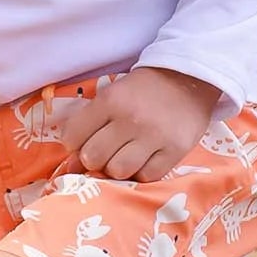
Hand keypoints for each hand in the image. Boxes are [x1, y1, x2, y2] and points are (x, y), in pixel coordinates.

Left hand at [61, 67, 222, 182]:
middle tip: (103, 152)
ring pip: (118, 171)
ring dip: (116, 169)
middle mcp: (130, 119)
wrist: (188, 80)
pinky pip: (147, 177)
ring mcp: (154, 136)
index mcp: (109, 101)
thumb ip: (88, 124)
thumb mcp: (111, 95)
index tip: (82, 142)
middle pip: (93, 157)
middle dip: (92, 159)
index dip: (73, 144)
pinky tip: (143, 160)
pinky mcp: (175, 151)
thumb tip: (69, 164)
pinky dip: (141, 173)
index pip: (72, 137)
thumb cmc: (142, 90)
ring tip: (123, 157)